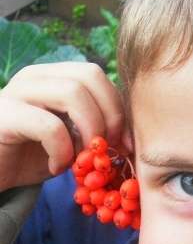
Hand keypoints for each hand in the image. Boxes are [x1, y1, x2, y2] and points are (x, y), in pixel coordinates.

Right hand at [0, 62, 130, 192]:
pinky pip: (49, 126)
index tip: (124, 144)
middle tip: (107, 149)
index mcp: (53, 76)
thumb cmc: (31, 157)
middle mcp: (35, 76)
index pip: (98, 75)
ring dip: (89, 130)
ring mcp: (17, 92)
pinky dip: (62, 151)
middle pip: (90, 75)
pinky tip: (57, 168)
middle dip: (110, 115)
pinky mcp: (4, 116)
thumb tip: (129, 137)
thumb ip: (95, 129)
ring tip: (83, 158)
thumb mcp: (71, 140)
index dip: (118, 109)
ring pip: (72, 93)